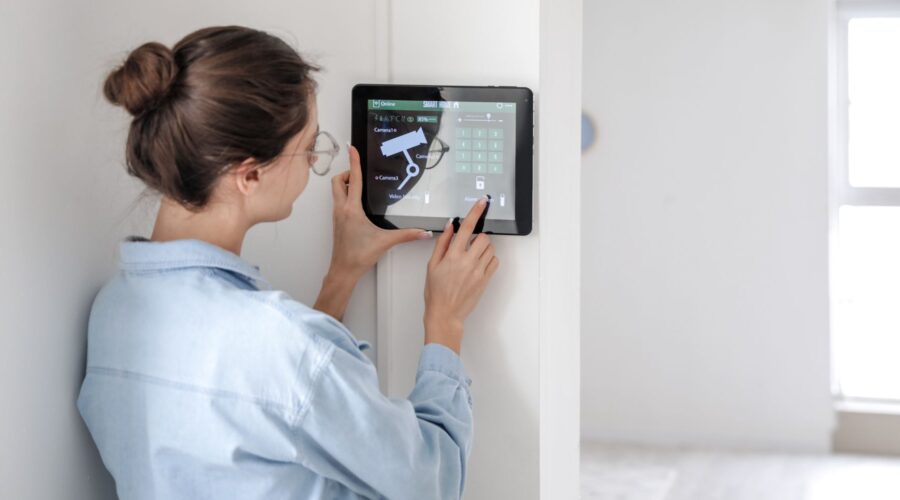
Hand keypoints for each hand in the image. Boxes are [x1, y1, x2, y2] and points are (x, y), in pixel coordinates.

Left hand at [315, 144, 430, 320]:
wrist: (344, 270)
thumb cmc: (358, 256)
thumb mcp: (385, 242)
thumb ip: (407, 235)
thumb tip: (424, 232)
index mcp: (352, 210)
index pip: (353, 180)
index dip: (354, 162)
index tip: (352, 149)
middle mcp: (341, 209)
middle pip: (337, 181)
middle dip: (347, 173)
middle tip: (360, 173)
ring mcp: (337, 215)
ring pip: (336, 191)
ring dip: (345, 184)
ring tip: (361, 187)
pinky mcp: (337, 221)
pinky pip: (338, 201)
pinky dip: (345, 195)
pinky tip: (358, 203)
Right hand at [423, 198, 499, 352]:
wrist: (445, 313)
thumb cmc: (436, 292)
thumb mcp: (432, 265)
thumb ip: (442, 243)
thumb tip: (450, 226)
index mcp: (452, 256)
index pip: (467, 227)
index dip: (476, 212)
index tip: (482, 202)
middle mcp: (467, 261)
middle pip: (483, 237)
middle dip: (478, 237)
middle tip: (470, 245)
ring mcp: (478, 271)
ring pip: (490, 249)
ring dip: (484, 248)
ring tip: (472, 258)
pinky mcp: (485, 280)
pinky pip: (495, 262)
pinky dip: (489, 259)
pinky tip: (479, 265)